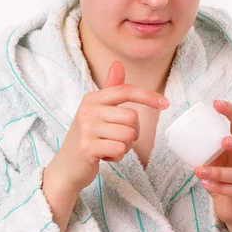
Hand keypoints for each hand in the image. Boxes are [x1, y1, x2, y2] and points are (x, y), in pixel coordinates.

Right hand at [43, 61, 168, 195]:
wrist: (66, 167)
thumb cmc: (87, 138)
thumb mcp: (97, 111)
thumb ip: (111, 90)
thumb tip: (118, 64)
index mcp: (92, 99)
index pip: (125, 91)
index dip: (147, 96)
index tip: (165, 103)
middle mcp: (88, 110)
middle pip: (132, 117)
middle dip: (132, 133)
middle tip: (116, 139)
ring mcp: (86, 129)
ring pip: (128, 135)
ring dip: (125, 146)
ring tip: (109, 147)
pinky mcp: (87, 148)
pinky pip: (120, 150)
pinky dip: (117, 157)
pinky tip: (104, 157)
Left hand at [194, 100, 231, 226]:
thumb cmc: (222, 177)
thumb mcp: (214, 159)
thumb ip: (202, 147)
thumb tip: (177, 131)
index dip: (231, 112)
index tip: (216, 103)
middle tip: (222, 141)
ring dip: (219, 172)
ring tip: (199, 170)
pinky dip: (219, 187)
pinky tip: (205, 184)